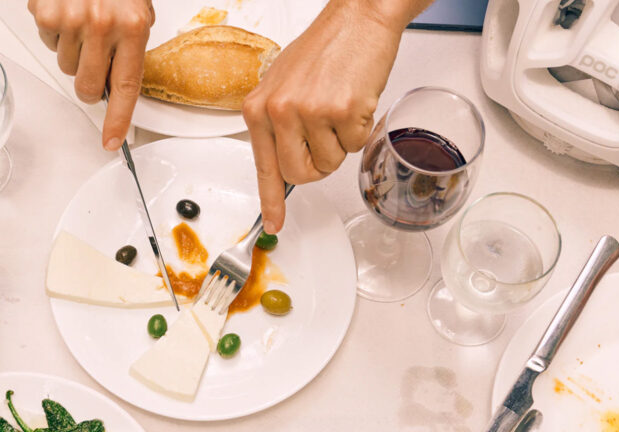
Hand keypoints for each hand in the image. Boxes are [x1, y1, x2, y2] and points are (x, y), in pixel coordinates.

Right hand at [28, 0, 154, 150]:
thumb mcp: (136, 8)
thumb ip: (129, 46)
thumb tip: (115, 84)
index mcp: (133, 26)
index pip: (126, 88)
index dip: (118, 119)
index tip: (112, 141)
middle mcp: (103, 25)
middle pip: (86, 86)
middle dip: (86, 81)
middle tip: (91, 57)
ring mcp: (73, 18)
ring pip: (64, 64)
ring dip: (69, 48)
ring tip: (79, 18)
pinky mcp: (46, 10)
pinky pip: (46, 38)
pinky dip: (52, 26)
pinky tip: (64, 6)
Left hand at [242, 0, 410, 232]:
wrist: (359, 16)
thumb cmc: (325, 49)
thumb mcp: (283, 86)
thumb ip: (277, 126)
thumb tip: (281, 165)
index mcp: (258, 108)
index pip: (262, 168)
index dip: (270, 201)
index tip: (272, 224)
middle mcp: (278, 111)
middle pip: (299, 174)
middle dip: (318, 164)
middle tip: (326, 136)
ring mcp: (308, 112)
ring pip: (329, 163)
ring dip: (340, 144)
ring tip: (339, 108)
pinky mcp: (340, 111)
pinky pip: (353, 146)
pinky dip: (360, 129)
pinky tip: (354, 101)